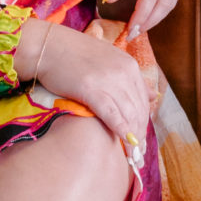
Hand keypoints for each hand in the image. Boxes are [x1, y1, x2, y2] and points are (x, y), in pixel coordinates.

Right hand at [24, 19, 152, 154]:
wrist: (48, 47)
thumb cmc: (74, 56)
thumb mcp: (109, 60)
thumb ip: (130, 78)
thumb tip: (152, 95)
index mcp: (129, 65)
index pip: (144, 100)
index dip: (144, 122)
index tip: (141, 138)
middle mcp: (123, 72)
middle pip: (138, 109)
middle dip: (140, 132)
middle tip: (139, 153)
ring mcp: (109, 80)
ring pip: (128, 114)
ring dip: (132, 136)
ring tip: (132, 153)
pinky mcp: (92, 89)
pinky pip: (112, 114)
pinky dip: (120, 130)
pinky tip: (124, 142)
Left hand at [104, 0, 181, 35]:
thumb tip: (111, 1)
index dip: (141, 15)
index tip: (129, 30)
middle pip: (165, 2)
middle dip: (149, 21)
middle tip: (131, 34)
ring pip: (171, 1)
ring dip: (156, 17)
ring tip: (138, 27)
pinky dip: (160, 8)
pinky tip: (147, 15)